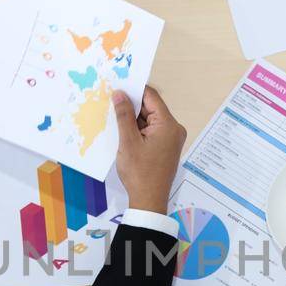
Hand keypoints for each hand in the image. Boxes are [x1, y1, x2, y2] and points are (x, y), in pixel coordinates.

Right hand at [113, 87, 186, 214]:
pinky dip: (137, 130)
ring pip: (149, 120)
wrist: (149, 200)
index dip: (134, 90)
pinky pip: (150, 131)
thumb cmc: (140, 173)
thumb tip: (120, 94)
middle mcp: (173, 129)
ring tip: (114, 118)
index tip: (118, 86)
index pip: (152, 97)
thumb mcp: (128, 141)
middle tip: (111, 101)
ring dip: (132, 119)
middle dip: (131, 106)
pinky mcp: (165, 148)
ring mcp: (170, 139)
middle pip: (150, 108)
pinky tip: (123, 132)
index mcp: (168, 125)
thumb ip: (124, 115)